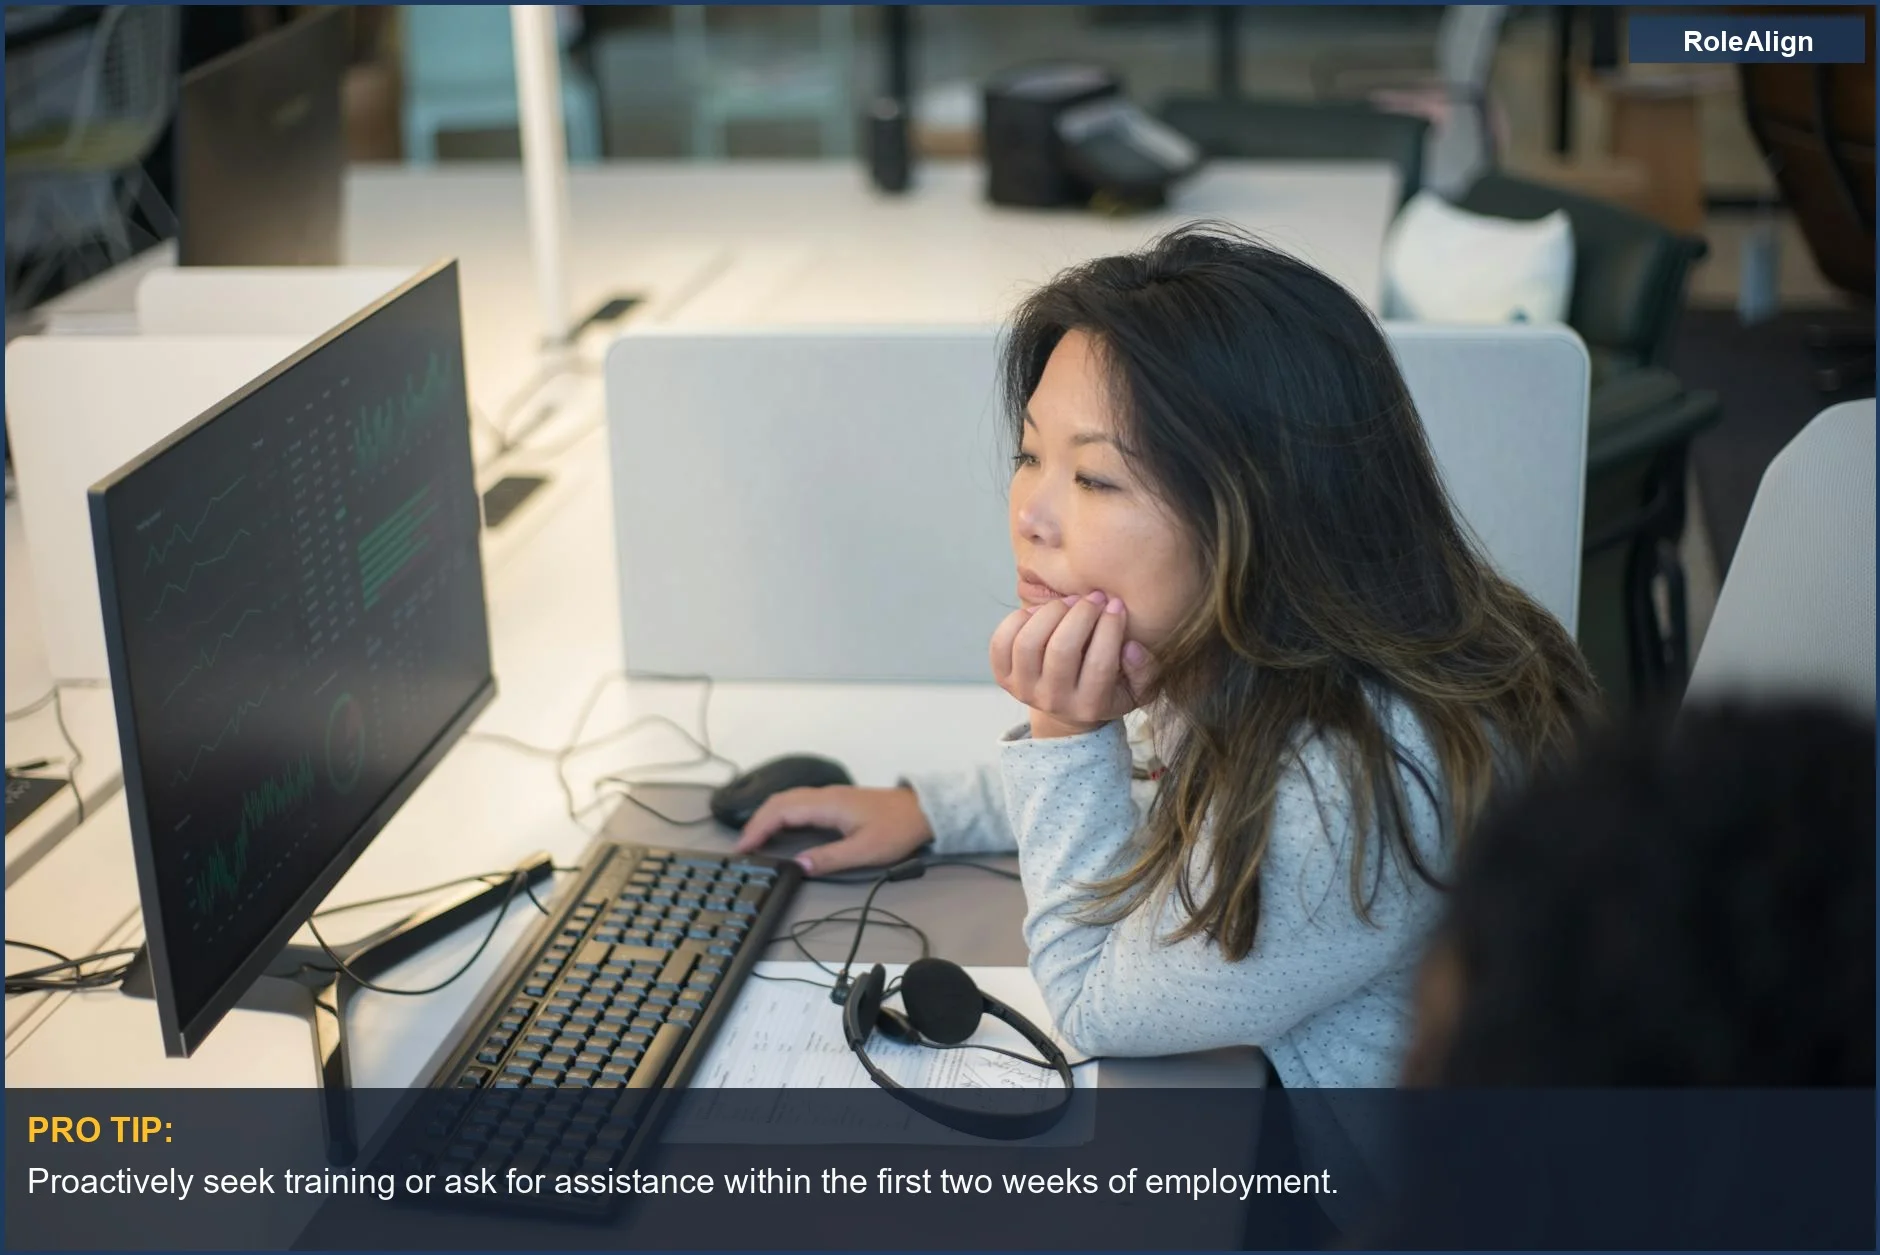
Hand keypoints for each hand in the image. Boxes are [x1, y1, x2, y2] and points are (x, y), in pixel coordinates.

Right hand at [734, 785, 933, 876]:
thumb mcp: (865, 851)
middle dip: (756, 822)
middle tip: (742, 847)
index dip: (758, 828)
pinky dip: (781, 814)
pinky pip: (798, 803)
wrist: (922, 811)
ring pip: (787, 800)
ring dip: (767, 817)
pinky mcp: (835, 801)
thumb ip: (830, 859)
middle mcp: (824, 796)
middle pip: (779, 802)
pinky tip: (779, 828)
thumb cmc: (896, 830)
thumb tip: (797, 866)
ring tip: (754, 840)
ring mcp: (829, 796)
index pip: (781, 811)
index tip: (743, 848)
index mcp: (827, 804)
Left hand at [990, 590, 1156, 738]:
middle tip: (1094, 598)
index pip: (1100, 664)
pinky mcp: (1003, 678)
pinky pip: (1002, 642)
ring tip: (1069, 602)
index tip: (1117, 605)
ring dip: (1051, 611)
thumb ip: (1144, 670)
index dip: (1111, 627)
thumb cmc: (1107, 689)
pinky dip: (1019, 619)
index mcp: (1089, 706)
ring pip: (1028, 642)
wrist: (1066, 708)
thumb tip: (1130, 647)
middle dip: (1081, 614)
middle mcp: (1053, 701)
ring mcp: (1024, 690)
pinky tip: (1040, 613)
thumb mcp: (1136, 688)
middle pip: (1061, 649)